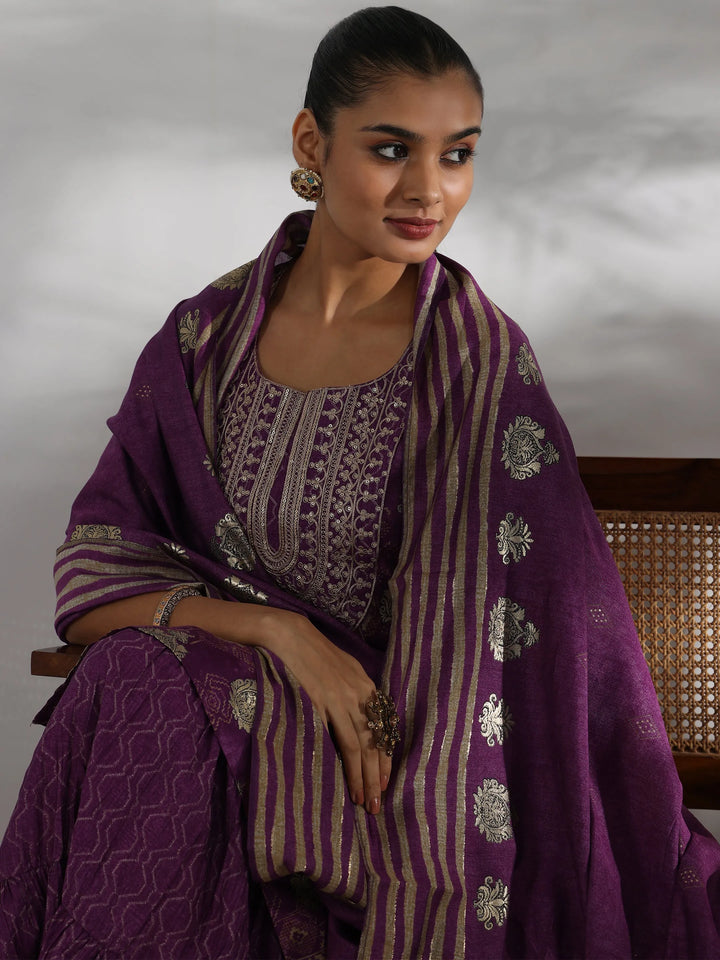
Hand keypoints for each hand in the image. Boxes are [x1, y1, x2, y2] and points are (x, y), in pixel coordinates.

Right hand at [260, 608, 392, 814]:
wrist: (292, 636)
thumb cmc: (317, 654)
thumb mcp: (346, 670)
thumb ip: (357, 694)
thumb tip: (364, 723)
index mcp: (367, 687)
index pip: (383, 731)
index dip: (385, 760)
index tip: (385, 783)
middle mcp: (359, 695)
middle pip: (374, 743)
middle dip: (376, 776)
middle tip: (376, 804)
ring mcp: (340, 700)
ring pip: (358, 746)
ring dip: (361, 776)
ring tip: (363, 800)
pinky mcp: (320, 704)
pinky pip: (333, 738)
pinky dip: (340, 761)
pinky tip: (340, 778)